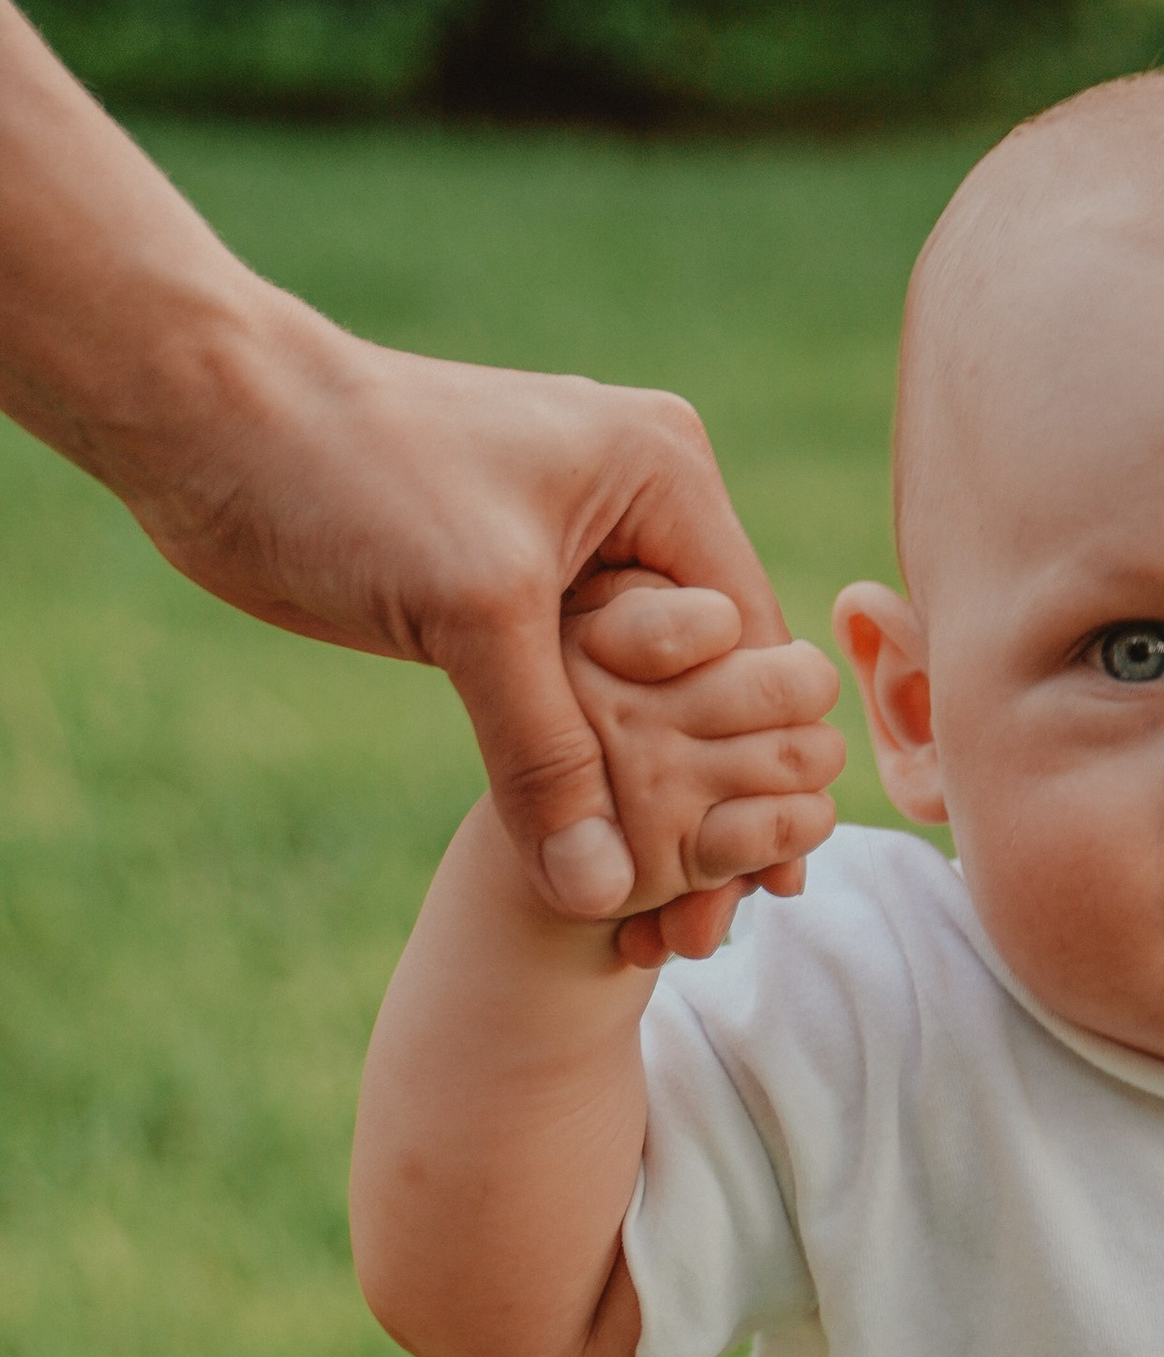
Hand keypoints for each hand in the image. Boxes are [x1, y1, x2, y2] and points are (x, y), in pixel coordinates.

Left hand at [134, 297, 818, 925]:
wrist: (208, 422)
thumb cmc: (353, 474)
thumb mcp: (473, 614)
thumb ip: (546, 751)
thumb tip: (598, 890)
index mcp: (666, 476)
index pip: (753, 643)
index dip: (757, 770)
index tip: (762, 888)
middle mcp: (638, 513)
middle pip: (710, 690)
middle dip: (711, 813)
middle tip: (709, 933)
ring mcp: (574, 561)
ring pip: (640, 713)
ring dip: (647, 820)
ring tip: (661, 933)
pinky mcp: (507, 606)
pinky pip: (572, 713)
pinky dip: (583, 792)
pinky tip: (592, 881)